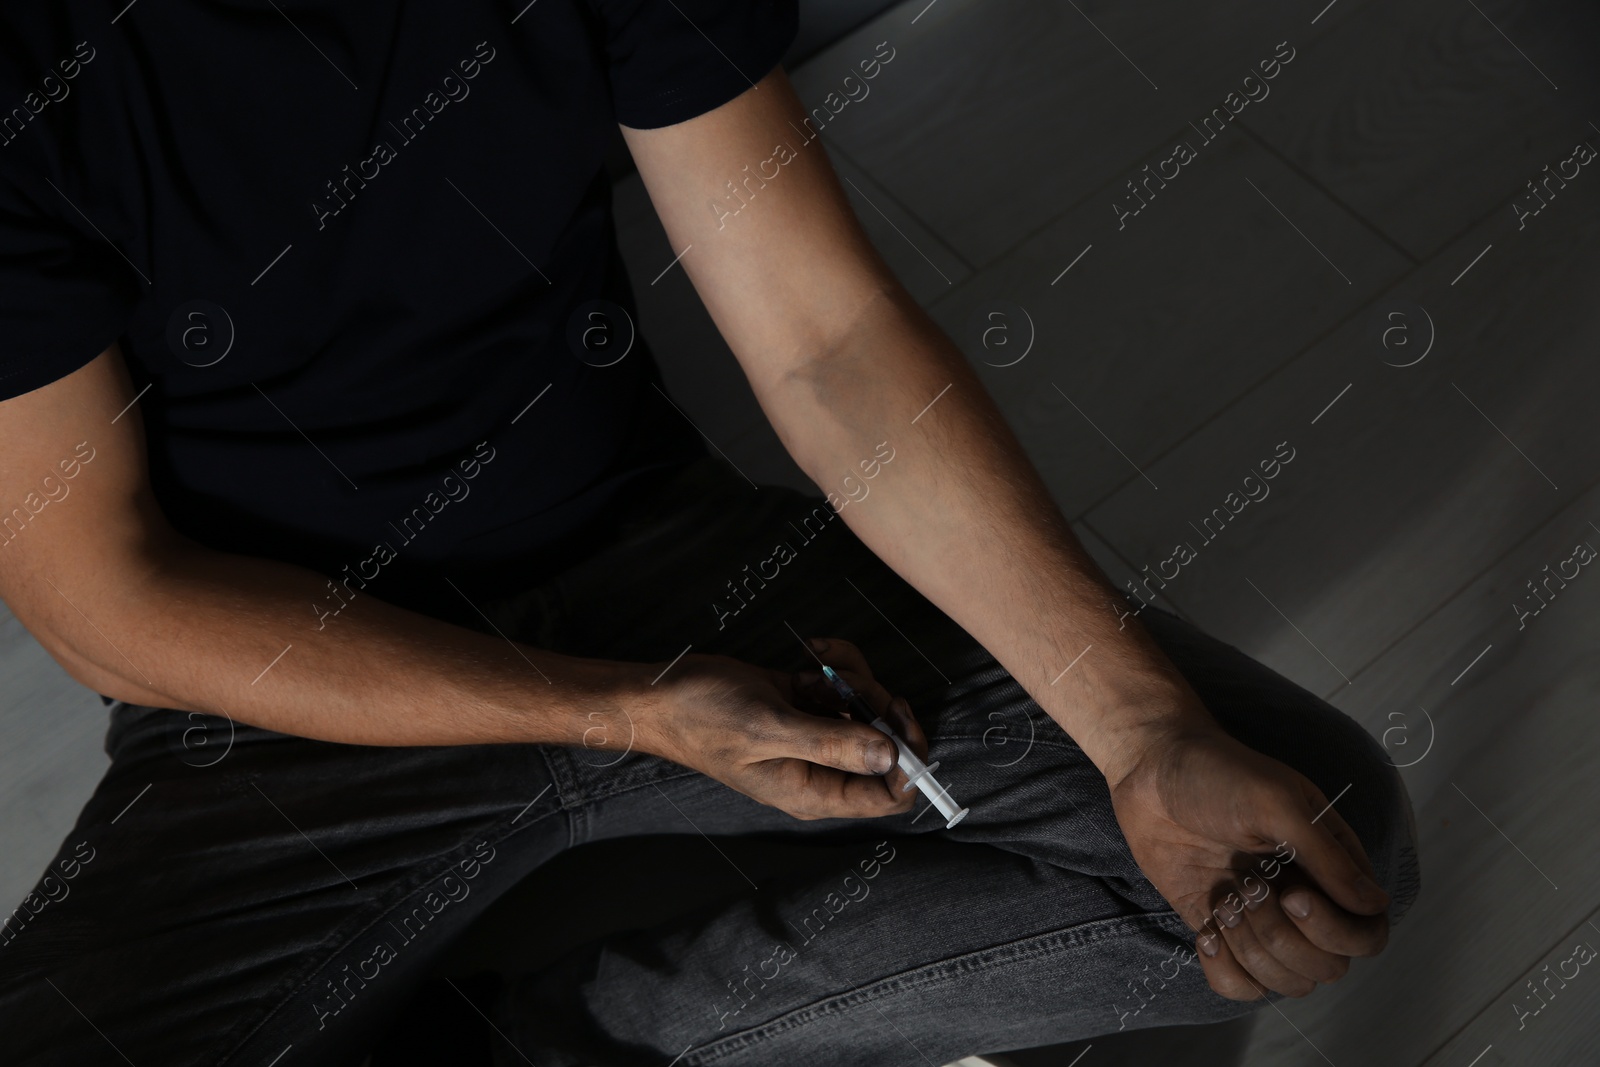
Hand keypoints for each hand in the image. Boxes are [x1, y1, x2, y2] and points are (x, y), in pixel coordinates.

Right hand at [635, 637, 926, 820]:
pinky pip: (841, 687)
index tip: (896, 718)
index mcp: (814, 792)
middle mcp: (820, 768)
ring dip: (851, 677)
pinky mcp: (804, 706)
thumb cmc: (705, 718)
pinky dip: (833, 666)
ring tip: (817, 663)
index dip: (908, 761)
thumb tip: (891, 756)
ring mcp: (813, 735)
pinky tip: (809, 655)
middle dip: (874, 703)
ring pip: (865, 708)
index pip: (889, 796)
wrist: (662, 694)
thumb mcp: (770, 729)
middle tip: (846, 682)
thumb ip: (833, 744)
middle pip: (885, 744)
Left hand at [1108, 725, 1391, 999]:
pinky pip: (1240, 986)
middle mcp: (1305, 898)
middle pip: (1328, 967)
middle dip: (1283, 938)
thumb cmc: (1218, 773)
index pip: (1367, 934)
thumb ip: (1328, 857)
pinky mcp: (1221, 929)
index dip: (1335, 931)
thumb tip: (1374, 906)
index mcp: (1332, 866)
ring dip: (1251, 950)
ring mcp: (1263, 919)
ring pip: (1287, 982)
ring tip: (1224, 899)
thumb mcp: (1277, 803)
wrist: (1151, 769)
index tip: (1291, 892)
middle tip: (1247, 886)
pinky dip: (1224, 970)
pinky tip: (1206, 929)